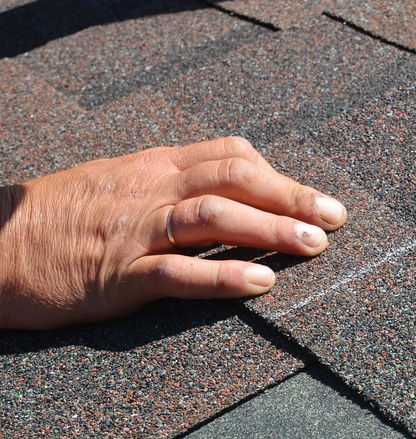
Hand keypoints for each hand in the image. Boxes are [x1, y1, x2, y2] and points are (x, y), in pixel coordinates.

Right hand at [0, 137, 346, 329]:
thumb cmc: (56, 219)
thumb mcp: (116, 184)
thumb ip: (169, 184)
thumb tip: (230, 193)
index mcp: (153, 167)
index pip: (230, 155)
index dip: (280, 175)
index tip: (317, 198)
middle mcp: (150, 191)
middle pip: (235, 179)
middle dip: (292, 197)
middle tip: (336, 219)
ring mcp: (134, 231)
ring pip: (215, 218)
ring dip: (272, 231)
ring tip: (315, 247)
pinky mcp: (116, 275)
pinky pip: (177, 271)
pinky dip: (224, 276)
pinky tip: (262, 284)